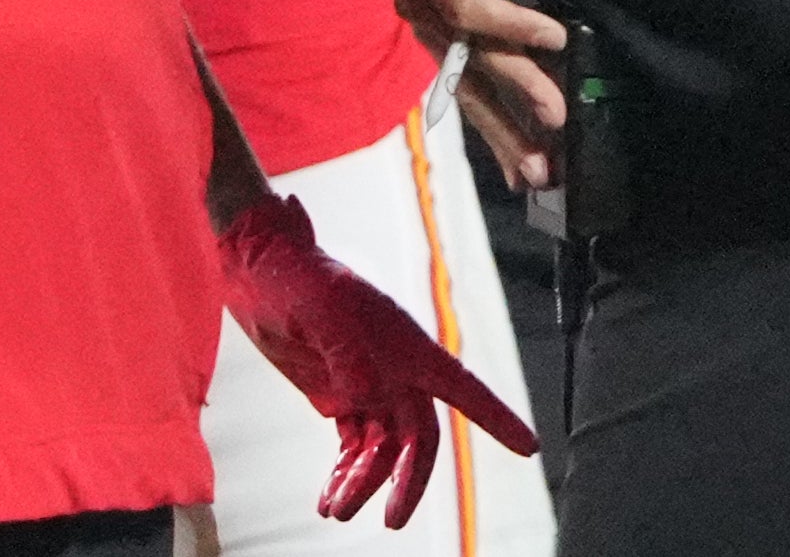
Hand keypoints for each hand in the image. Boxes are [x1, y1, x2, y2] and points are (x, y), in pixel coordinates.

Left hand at [220, 191, 537, 528]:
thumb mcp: (322, 306)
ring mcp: (367, 385)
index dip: (498, 418)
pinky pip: (352, 446)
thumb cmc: (298, 277)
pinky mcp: (337, 397)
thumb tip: (363, 394)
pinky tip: (327, 498)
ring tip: (335, 510)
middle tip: (392, 520)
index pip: (463, 387)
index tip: (528, 448)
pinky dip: (344, 474)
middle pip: (420, 437)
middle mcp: (395, 370)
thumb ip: (345, 351)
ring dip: (365, 483)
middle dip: (411, 480)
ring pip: (383, 449)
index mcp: (407, 345)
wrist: (260, 269)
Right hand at [395, 0, 571, 189]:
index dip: (515, 28)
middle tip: (554, 128)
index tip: (558, 40)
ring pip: (466, 88)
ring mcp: (424, 28)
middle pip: (469, 64)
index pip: (472, 11)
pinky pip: (465, 86)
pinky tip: (513, 159)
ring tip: (534, 172)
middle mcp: (418, 5)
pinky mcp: (436, 42)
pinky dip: (492, 121)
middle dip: (512, 103)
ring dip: (502, 132)